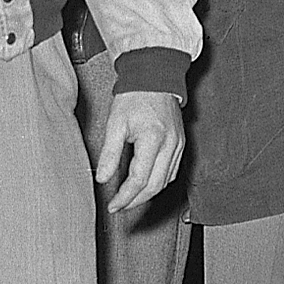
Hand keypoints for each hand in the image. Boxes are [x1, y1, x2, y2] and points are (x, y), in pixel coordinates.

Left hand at [91, 90, 184, 211]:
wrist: (155, 77)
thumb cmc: (135, 96)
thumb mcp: (115, 123)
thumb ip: (109, 153)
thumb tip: (103, 178)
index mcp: (154, 139)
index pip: (139, 179)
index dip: (125, 197)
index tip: (113, 205)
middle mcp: (171, 145)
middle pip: (155, 186)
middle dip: (136, 201)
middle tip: (120, 206)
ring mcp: (179, 145)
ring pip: (165, 181)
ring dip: (147, 194)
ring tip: (129, 199)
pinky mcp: (181, 144)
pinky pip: (171, 172)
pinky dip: (158, 182)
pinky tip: (145, 184)